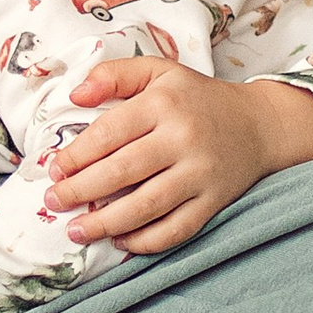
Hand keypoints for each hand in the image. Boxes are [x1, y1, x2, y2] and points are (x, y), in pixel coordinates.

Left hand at [46, 63, 312, 255]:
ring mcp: (201, 173)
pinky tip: (120, 240)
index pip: (109, 133)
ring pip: (147, 205)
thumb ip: (115, 75)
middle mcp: (183, 138)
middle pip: (123, 171)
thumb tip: (75, 96)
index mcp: (164, 103)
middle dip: (81, 191)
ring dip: (106, 223)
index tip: (52, 170)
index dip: (75, 155)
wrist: (259, 124)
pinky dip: (146, 241)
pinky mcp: (214, 201)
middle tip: (53, 202)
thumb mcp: (159, 71)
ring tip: (76, 230)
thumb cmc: (197, 98)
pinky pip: (176, 229)